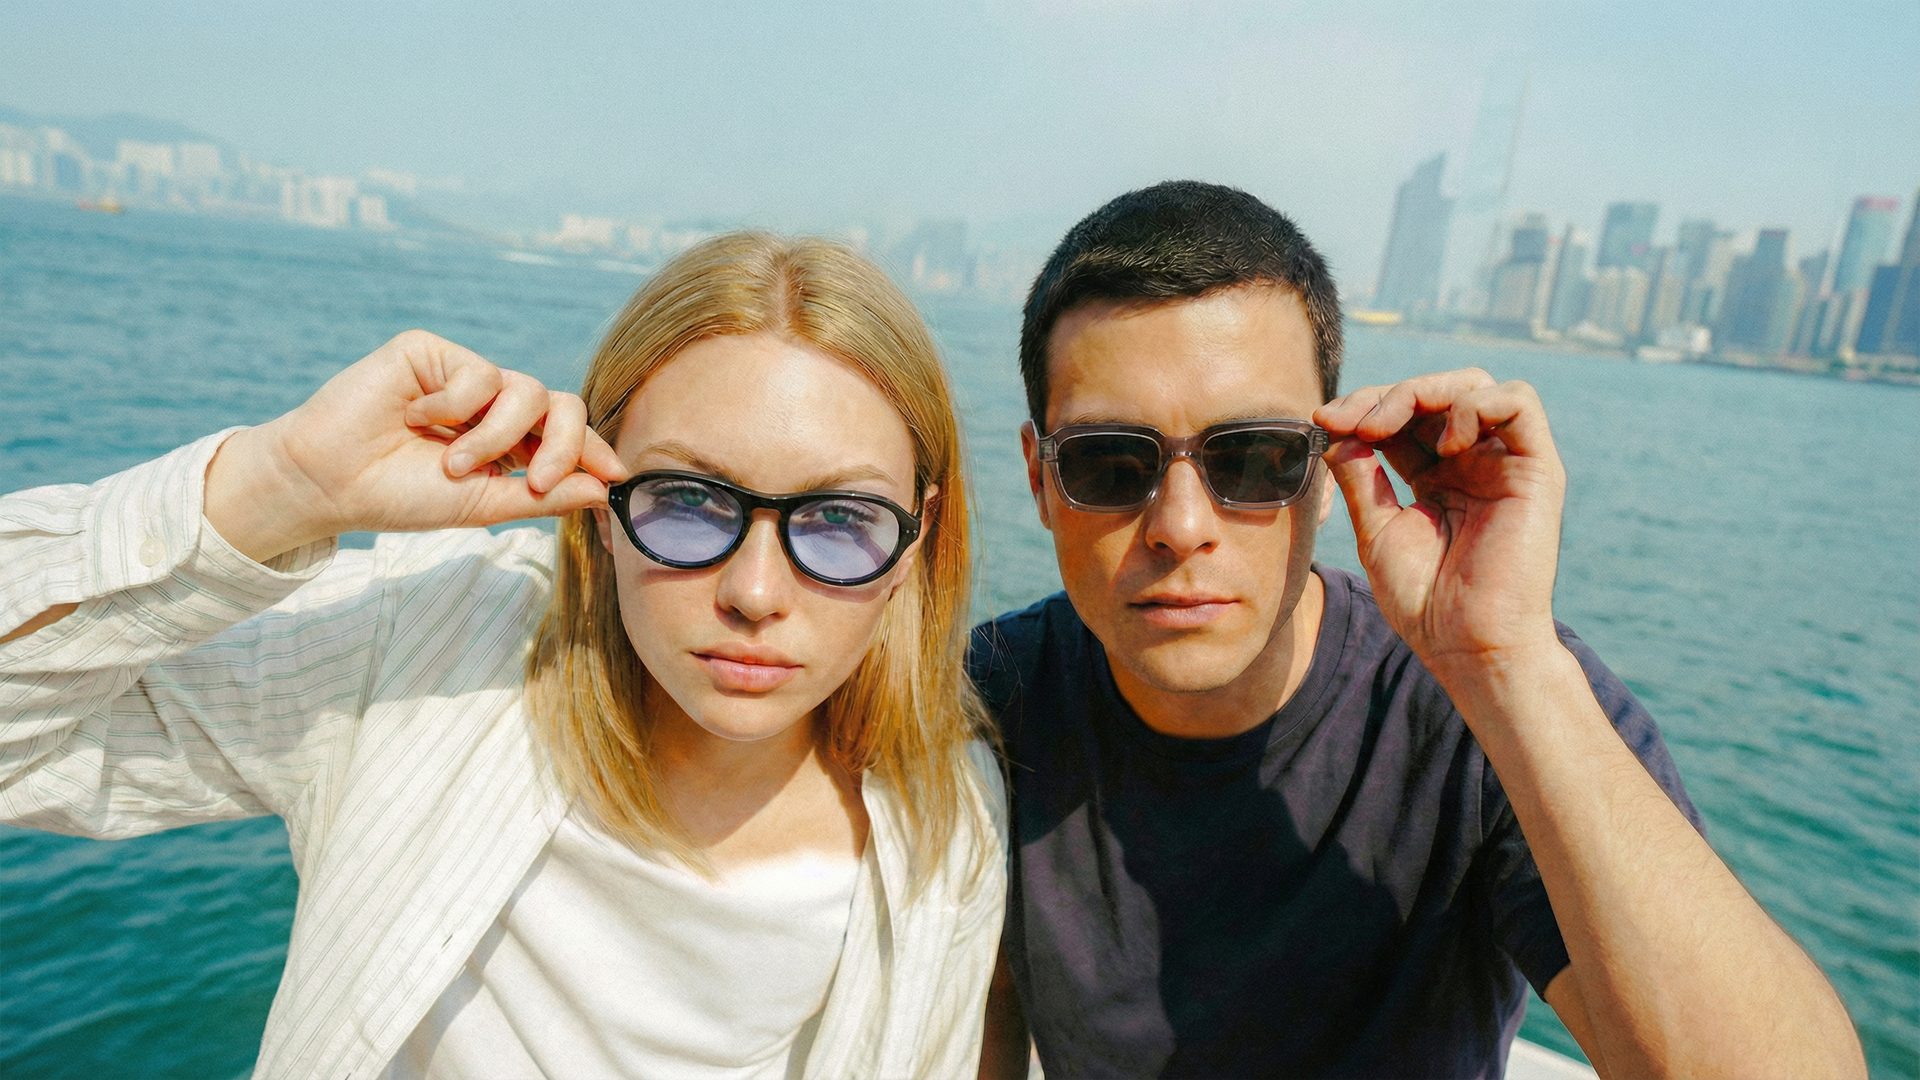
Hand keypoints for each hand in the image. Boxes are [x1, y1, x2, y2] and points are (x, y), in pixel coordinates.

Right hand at [206, 330, 626, 561]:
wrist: (331, 482)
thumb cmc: (400, 496)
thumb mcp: (483, 505)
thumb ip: (544, 496)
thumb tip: (605, 489)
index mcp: (512, 441)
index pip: (570, 436)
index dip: (596, 452)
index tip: (619, 478)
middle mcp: (495, 405)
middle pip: (563, 405)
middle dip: (563, 445)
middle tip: (533, 481)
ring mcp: (466, 376)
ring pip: (526, 390)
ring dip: (494, 435)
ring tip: (451, 462)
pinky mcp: (434, 351)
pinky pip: (478, 373)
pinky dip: (454, 406)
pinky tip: (413, 420)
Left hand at [1312, 368, 1565, 672]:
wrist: (1467, 646)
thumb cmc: (1425, 601)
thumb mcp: (1376, 529)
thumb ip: (1359, 475)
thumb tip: (1334, 428)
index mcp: (1437, 475)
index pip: (1402, 416)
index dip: (1363, 407)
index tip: (1324, 421)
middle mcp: (1473, 462)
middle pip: (1434, 392)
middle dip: (1385, 395)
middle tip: (1348, 421)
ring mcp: (1506, 463)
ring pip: (1473, 385)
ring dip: (1422, 391)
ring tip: (1384, 427)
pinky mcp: (1538, 469)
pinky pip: (1518, 402)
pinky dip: (1474, 405)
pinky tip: (1444, 445)